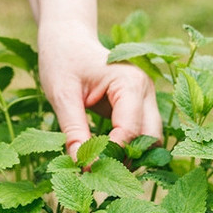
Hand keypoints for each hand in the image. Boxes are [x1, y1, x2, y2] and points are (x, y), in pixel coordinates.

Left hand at [38, 24, 161, 160]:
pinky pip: (141, 135)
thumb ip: (74, 130)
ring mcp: (146, 98)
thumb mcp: (62, 95)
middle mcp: (146, 90)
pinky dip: (126, 149)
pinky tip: (103, 157)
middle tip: (96, 174)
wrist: (67, 39)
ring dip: (129, 156)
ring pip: (150, 140)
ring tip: (98, 167)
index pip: (130, 130)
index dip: (111, 154)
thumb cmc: (62, 60)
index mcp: (130, 83)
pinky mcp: (139, 106)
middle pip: (150, 138)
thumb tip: (82, 165)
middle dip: (126, 159)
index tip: (87, 169)